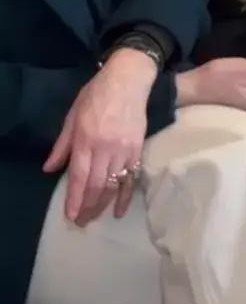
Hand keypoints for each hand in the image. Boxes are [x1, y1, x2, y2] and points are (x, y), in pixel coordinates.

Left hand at [44, 48, 157, 225]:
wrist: (128, 81)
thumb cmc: (96, 96)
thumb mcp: (72, 117)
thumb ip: (62, 146)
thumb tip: (49, 169)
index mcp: (86, 139)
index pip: (79, 176)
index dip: (74, 198)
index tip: (70, 215)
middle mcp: (105, 148)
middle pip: (96, 185)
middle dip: (87, 207)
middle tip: (80, 222)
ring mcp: (124, 150)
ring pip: (113, 185)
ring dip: (102, 205)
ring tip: (94, 218)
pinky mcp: (138, 150)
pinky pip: (131, 178)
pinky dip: (125, 196)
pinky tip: (119, 210)